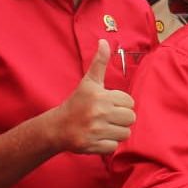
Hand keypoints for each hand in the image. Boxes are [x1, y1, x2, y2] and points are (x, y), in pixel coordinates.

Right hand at [51, 40, 136, 154]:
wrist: (57, 127)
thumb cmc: (77, 103)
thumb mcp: (89, 82)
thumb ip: (99, 62)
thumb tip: (104, 41)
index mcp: (100, 96)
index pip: (130, 102)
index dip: (121, 104)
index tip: (108, 105)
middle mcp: (98, 113)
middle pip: (131, 118)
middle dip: (121, 118)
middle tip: (107, 117)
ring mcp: (95, 131)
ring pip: (125, 134)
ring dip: (116, 132)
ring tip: (104, 127)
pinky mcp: (92, 146)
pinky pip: (114, 147)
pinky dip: (108, 144)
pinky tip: (98, 138)